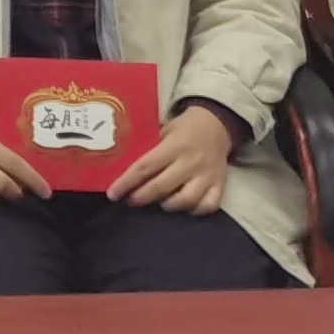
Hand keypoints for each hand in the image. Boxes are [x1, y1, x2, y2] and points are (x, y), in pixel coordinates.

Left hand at [109, 103, 236, 213]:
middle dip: (142, 197)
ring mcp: (207, 175)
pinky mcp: (220, 185)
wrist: (217, 123)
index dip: (127, 182)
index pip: (145, 167)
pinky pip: (208, 206)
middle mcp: (190, 162)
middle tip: (131, 200)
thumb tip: (124, 165)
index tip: (113, 194)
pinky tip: (185, 206)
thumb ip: (150, 147)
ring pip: (186, 200)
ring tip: (159, 202)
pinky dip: (195, 210)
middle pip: (162, 187)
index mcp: (174, 145)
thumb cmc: (185, 127)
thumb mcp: (165, 129)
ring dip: (168, 205)